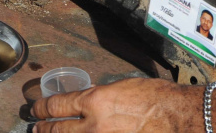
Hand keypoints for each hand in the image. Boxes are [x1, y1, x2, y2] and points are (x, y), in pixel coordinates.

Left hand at [30, 78, 201, 131]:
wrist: (179, 117)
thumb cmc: (156, 98)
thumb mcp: (122, 87)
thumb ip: (101, 96)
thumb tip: (87, 99)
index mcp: (95, 101)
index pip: (58, 105)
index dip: (42, 108)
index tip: (36, 109)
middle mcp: (94, 125)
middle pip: (57, 130)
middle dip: (43, 129)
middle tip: (36, 128)